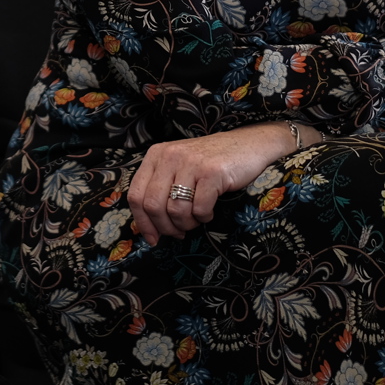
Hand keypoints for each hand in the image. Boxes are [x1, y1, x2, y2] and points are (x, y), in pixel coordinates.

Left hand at [127, 120, 323, 245]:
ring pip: (175, 210)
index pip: (136, 195)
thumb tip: (148, 229)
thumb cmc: (212, 162)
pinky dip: (205, 217)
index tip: (154, 238)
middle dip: (166, 227)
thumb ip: (160, 189)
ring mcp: (191, 162)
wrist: (249, 145)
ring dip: (187, 224)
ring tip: (197, 218)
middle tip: (180, 232)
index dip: (142, 222)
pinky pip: (199, 209)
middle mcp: (170, 155)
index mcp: (156, 155)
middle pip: (153, 206)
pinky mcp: (212, 172)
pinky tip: (210, 211)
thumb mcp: (179, 168)